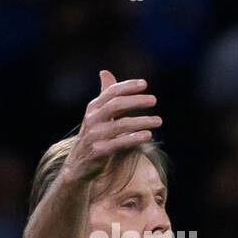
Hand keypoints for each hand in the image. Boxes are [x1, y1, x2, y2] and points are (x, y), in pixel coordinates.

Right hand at [60, 70, 161, 184]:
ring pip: (121, 125)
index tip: (144, 84)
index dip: (127, 87)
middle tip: (154, 100)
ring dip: (142, 121)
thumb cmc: (93, 136)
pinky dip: (134, 138)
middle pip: (115, 105)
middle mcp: (92, 119)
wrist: (78, 164)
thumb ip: (105, 96)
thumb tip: (105, 72)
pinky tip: (148, 135)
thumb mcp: (97, 114)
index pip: (111, 92)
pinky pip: (119, 143)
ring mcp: (95, 135)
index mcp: (93, 108)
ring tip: (158, 121)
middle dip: (136, 101)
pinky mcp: (99, 151)